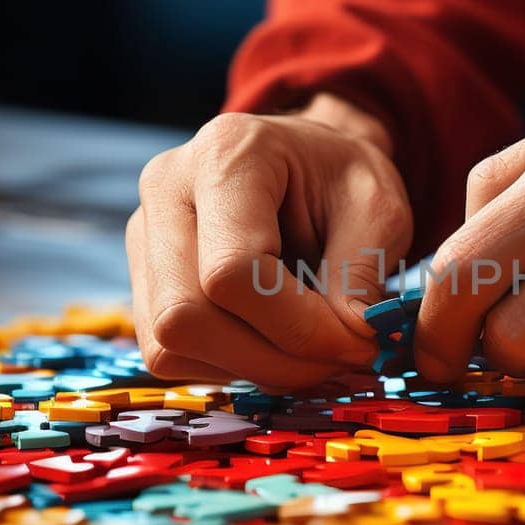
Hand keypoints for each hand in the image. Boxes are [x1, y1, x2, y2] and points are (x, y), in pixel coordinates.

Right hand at [127, 94, 411, 388]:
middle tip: (337, 359)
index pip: (231, 270)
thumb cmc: (344, 180)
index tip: (355, 341)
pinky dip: (229, 366)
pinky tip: (274, 343)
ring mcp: (145, 236)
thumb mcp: (380, 209)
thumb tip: (347, 344)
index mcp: (226, 156)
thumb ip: (362, 274)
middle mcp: (167, 190)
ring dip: (251, 368)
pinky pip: (168, 354)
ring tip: (311, 352)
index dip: (297, 326)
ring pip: (168, 344)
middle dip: (271, 359)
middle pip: (185, 315)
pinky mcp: (143, 279)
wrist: (312, 164)